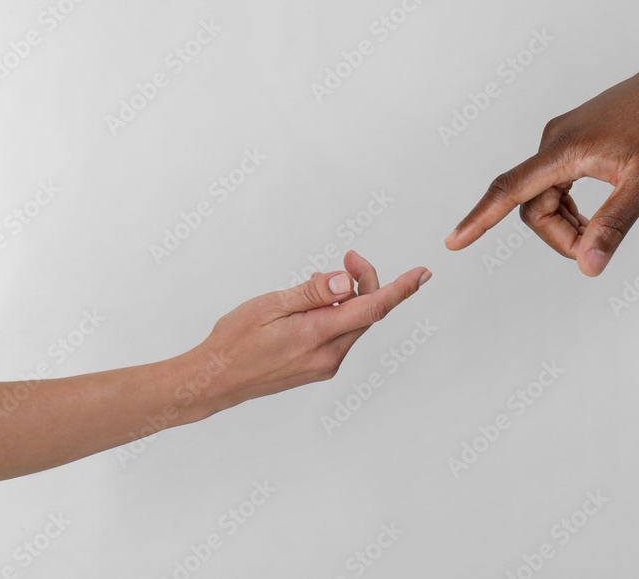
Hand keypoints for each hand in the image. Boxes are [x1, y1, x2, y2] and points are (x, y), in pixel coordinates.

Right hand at [183, 251, 429, 412]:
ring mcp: (325, 366)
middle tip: (347, 257)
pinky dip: (335, 315)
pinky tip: (311, 307)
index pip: (371, 308)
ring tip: (312, 284)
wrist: (215, 381)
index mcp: (316, 335)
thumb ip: (311, 293)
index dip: (400, 289)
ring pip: (353, 324)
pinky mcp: (320, 369)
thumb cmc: (234, 340)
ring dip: (346, 299)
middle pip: (366, 312)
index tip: (423, 273)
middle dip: (363, 282)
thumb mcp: (269, 305)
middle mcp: (328, 355)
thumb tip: (344, 281)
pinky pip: (340, 336)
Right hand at [445, 43, 638, 276]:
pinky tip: (598, 211)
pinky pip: (554, 183)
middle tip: (599, 248)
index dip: (478, 220)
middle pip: (532, 206)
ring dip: (566, 222)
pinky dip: (569, 206)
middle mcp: (552, 141)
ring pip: (543, 196)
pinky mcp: (571, 139)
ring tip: (605, 228)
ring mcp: (560, 138)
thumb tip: (587, 268)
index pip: (508, 191)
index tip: (453, 243)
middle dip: (560, 234)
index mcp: (563, 151)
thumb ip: (614, 225)